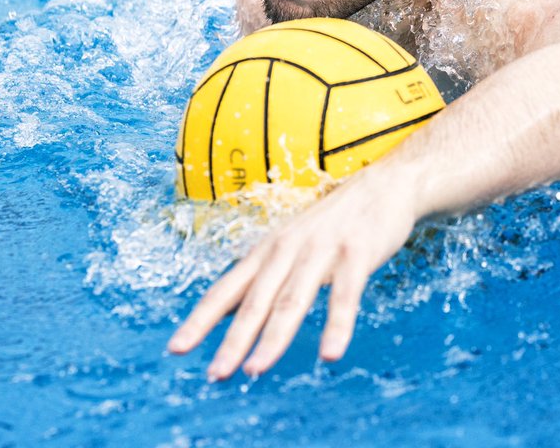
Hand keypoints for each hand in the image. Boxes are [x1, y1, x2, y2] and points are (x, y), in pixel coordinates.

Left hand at [167, 169, 418, 379]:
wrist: (384, 184)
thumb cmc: (334, 221)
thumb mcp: (291, 243)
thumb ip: (265, 276)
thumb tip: (229, 310)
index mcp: (268, 250)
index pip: (226, 289)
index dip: (200, 320)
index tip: (175, 349)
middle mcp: (287, 250)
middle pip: (254, 301)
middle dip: (233, 340)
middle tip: (215, 375)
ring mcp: (321, 251)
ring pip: (292, 301)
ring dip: (272, 338)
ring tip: (255, 370)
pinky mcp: (357, 254)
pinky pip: (345, 296)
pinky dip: (336, 326)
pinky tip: (329, 354)